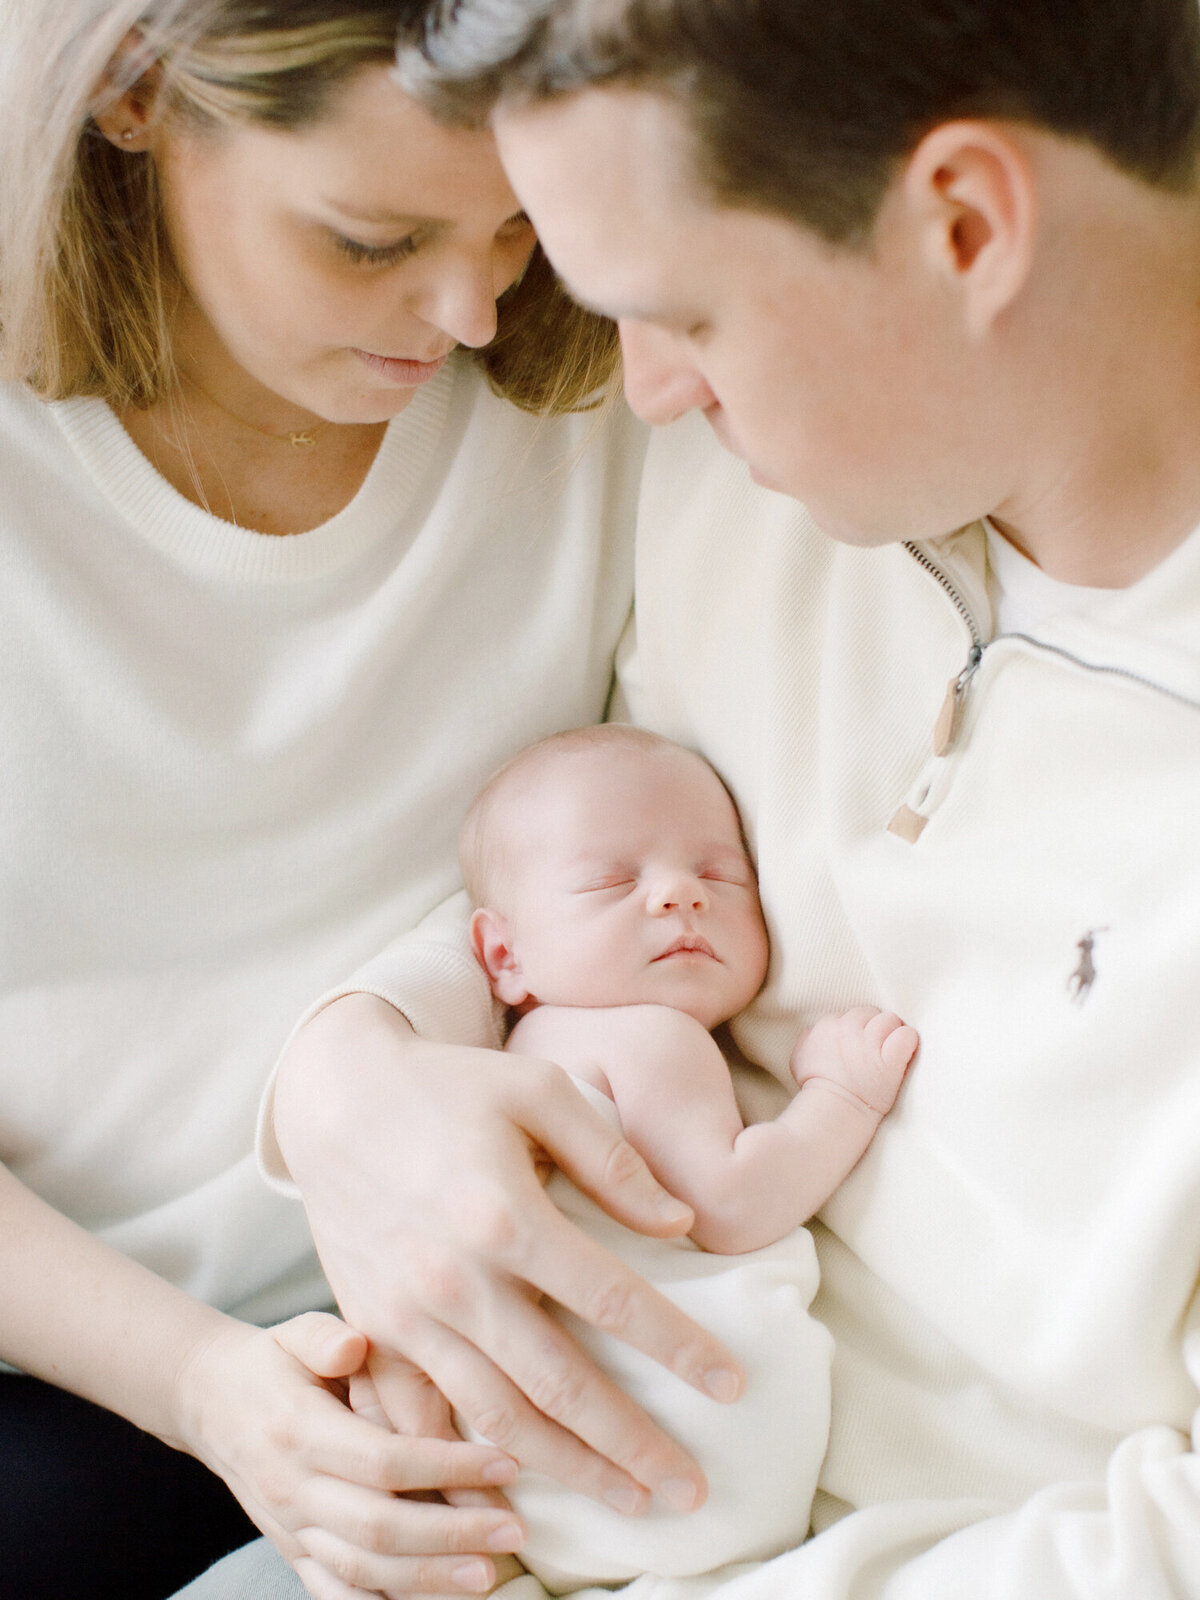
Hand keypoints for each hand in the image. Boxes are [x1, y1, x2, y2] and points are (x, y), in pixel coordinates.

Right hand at [176, 1311, 525, 1597]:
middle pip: (379, 1527)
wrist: (210, 1403)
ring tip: (488, 1576)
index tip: (507, 1463)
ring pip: (361, 1571)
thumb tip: (354, 1344)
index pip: (384, 1461)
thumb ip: (323, 1336)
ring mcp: (291, 1529)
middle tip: (514, 1532)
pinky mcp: (292, 1551)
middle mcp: (294, 1489)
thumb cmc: (271, 1362)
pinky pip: (335, 1593)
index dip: (448, 1466)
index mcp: (301, 1432)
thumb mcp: (292, 1333)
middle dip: (451, 1535)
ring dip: (427, 1580)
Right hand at [274, 994, 744, 1516]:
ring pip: (496, 1420)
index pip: (613, 1300)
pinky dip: (465, 1467)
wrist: (336, 1096)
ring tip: (628, 1501)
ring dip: (568, 1471)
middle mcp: (455, 1278)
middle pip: (559, 1385)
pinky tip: (512, 1495)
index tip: (731, 1386)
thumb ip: (612, 1160)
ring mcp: (407, 1315)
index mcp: (505, 1214)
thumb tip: (680, 1225)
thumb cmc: (450, 1085)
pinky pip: (421, 1419)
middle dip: (632, 1445)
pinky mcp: (373, 1331)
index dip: (678, 1349)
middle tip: (691, 1491)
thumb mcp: (539, 1090)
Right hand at [790, 1005, 918, 1116]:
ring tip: (888, 1052)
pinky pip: (906, 1036)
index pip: (853, 1014)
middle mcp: (848, 1028)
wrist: (831, 1112)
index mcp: (828, 1025)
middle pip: (872, 1012)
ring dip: (892, 1033)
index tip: (859, 1048)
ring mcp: (870, 1043)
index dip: (859, 1030)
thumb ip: (810, 1036)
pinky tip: (903, 1052)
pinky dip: (907, 1042)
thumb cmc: (817, 1088)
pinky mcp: (890, 1060)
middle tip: (875, 1050)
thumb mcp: (800, 1056)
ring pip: (891, 1019)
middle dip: (875, 1028)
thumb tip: (818, 1030)